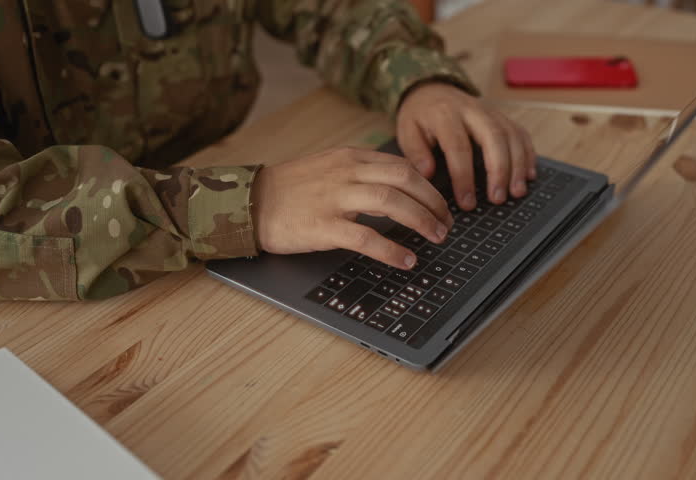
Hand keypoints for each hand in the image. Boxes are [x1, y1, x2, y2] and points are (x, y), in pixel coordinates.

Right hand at [250, 147, 452, 269]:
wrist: (249, 202)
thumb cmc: (289, 190)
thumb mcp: (327, 167)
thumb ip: (360, 172)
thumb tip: (397, 188)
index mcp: (350, 157)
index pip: (401, 165)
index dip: (428, 186)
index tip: (439, 204)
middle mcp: (346, 172)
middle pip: (405, 180)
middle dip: (433, 202)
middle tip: (445, 223)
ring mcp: (334, 198)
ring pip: (391, 203)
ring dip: (421, 221)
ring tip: (436, 238)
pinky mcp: (323, 226)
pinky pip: (366, 237)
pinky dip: (392, 250)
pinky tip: (406, 260)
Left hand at [396, 82, 536, 209]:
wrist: (432, 89)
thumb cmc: (420, 116)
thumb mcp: (407, 131)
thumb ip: (415, 153)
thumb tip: (427, 174)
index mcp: (445, 115)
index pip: (458, 147)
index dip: (464, 177)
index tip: (467, 202)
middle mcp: (472, 110)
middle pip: (494, 137)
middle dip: (499, 170)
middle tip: (498, 199)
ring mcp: (490, 112)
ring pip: (511, 135)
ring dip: (518, 165)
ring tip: (516, 192)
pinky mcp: (502, 117)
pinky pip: (520, 133)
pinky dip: (528, 154)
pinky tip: (528, 175)